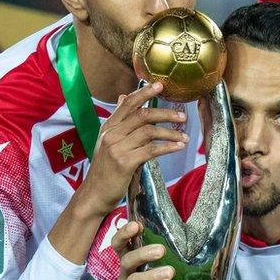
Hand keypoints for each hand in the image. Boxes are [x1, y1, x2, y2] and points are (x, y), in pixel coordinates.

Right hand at [80, 82, 188, 214]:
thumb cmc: (105, 169)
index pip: (128, 104)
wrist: (94, 194)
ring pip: (149, 132)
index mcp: (108, 127)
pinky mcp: (125, 163)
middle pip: (142, 115)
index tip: (160, 85)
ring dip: (171, 133)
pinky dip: (167, 147)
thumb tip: (124, 97)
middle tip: (182, 115)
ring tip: (184, 136)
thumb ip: (120, 122)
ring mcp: (117, 148)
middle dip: (165, 113)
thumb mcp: (108, 142)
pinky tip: (178, 147)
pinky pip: (151, 150)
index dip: (144, 92)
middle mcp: (111, 134)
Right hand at [112, 219, 171, 279]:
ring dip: (152, 275)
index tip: (137, 225)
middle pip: (127, 260)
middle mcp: (125, 275)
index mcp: (129, 261)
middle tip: (162, 250)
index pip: (119, 244)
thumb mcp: (155, 269)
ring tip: (170, 273)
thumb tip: (185, 234)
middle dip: (143, 254)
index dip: (124, 234)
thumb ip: (160, 255)